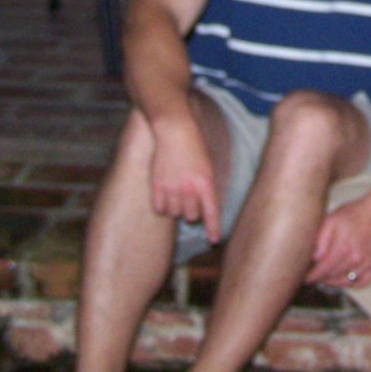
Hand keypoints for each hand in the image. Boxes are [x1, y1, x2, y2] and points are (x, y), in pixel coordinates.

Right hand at [149, 119, 221, 242]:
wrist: (174, 130)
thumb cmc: (194, 147)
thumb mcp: (207, 167)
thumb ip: (206, 188)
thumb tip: (203, 210)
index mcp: (205, 182)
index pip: (211, 211)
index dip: (213, 228)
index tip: (213, 240)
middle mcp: (188, 187)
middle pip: (191, 215)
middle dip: (191, 212)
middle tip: (189, 199)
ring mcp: (171, 187)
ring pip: (174, 213)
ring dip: (176, 209)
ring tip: (176, 194)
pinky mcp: (156, 185)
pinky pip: (159, 209)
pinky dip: (162, 206)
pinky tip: (165, 196)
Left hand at [307, 194, 370, 287]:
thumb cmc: (354, 214)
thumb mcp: (332, 220)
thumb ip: (321, 239)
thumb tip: (314, 257)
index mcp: (342, 248)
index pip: (323, 269)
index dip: (312, 276)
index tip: (305, 278)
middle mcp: (355, 259)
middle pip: (332, 276)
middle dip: (320, 278)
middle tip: (313, 276)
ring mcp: (366, 264)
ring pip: (345, 281)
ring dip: (333, 282)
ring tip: (326, 278)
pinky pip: (362, 282)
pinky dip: (351, 284)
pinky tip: (344, 279)